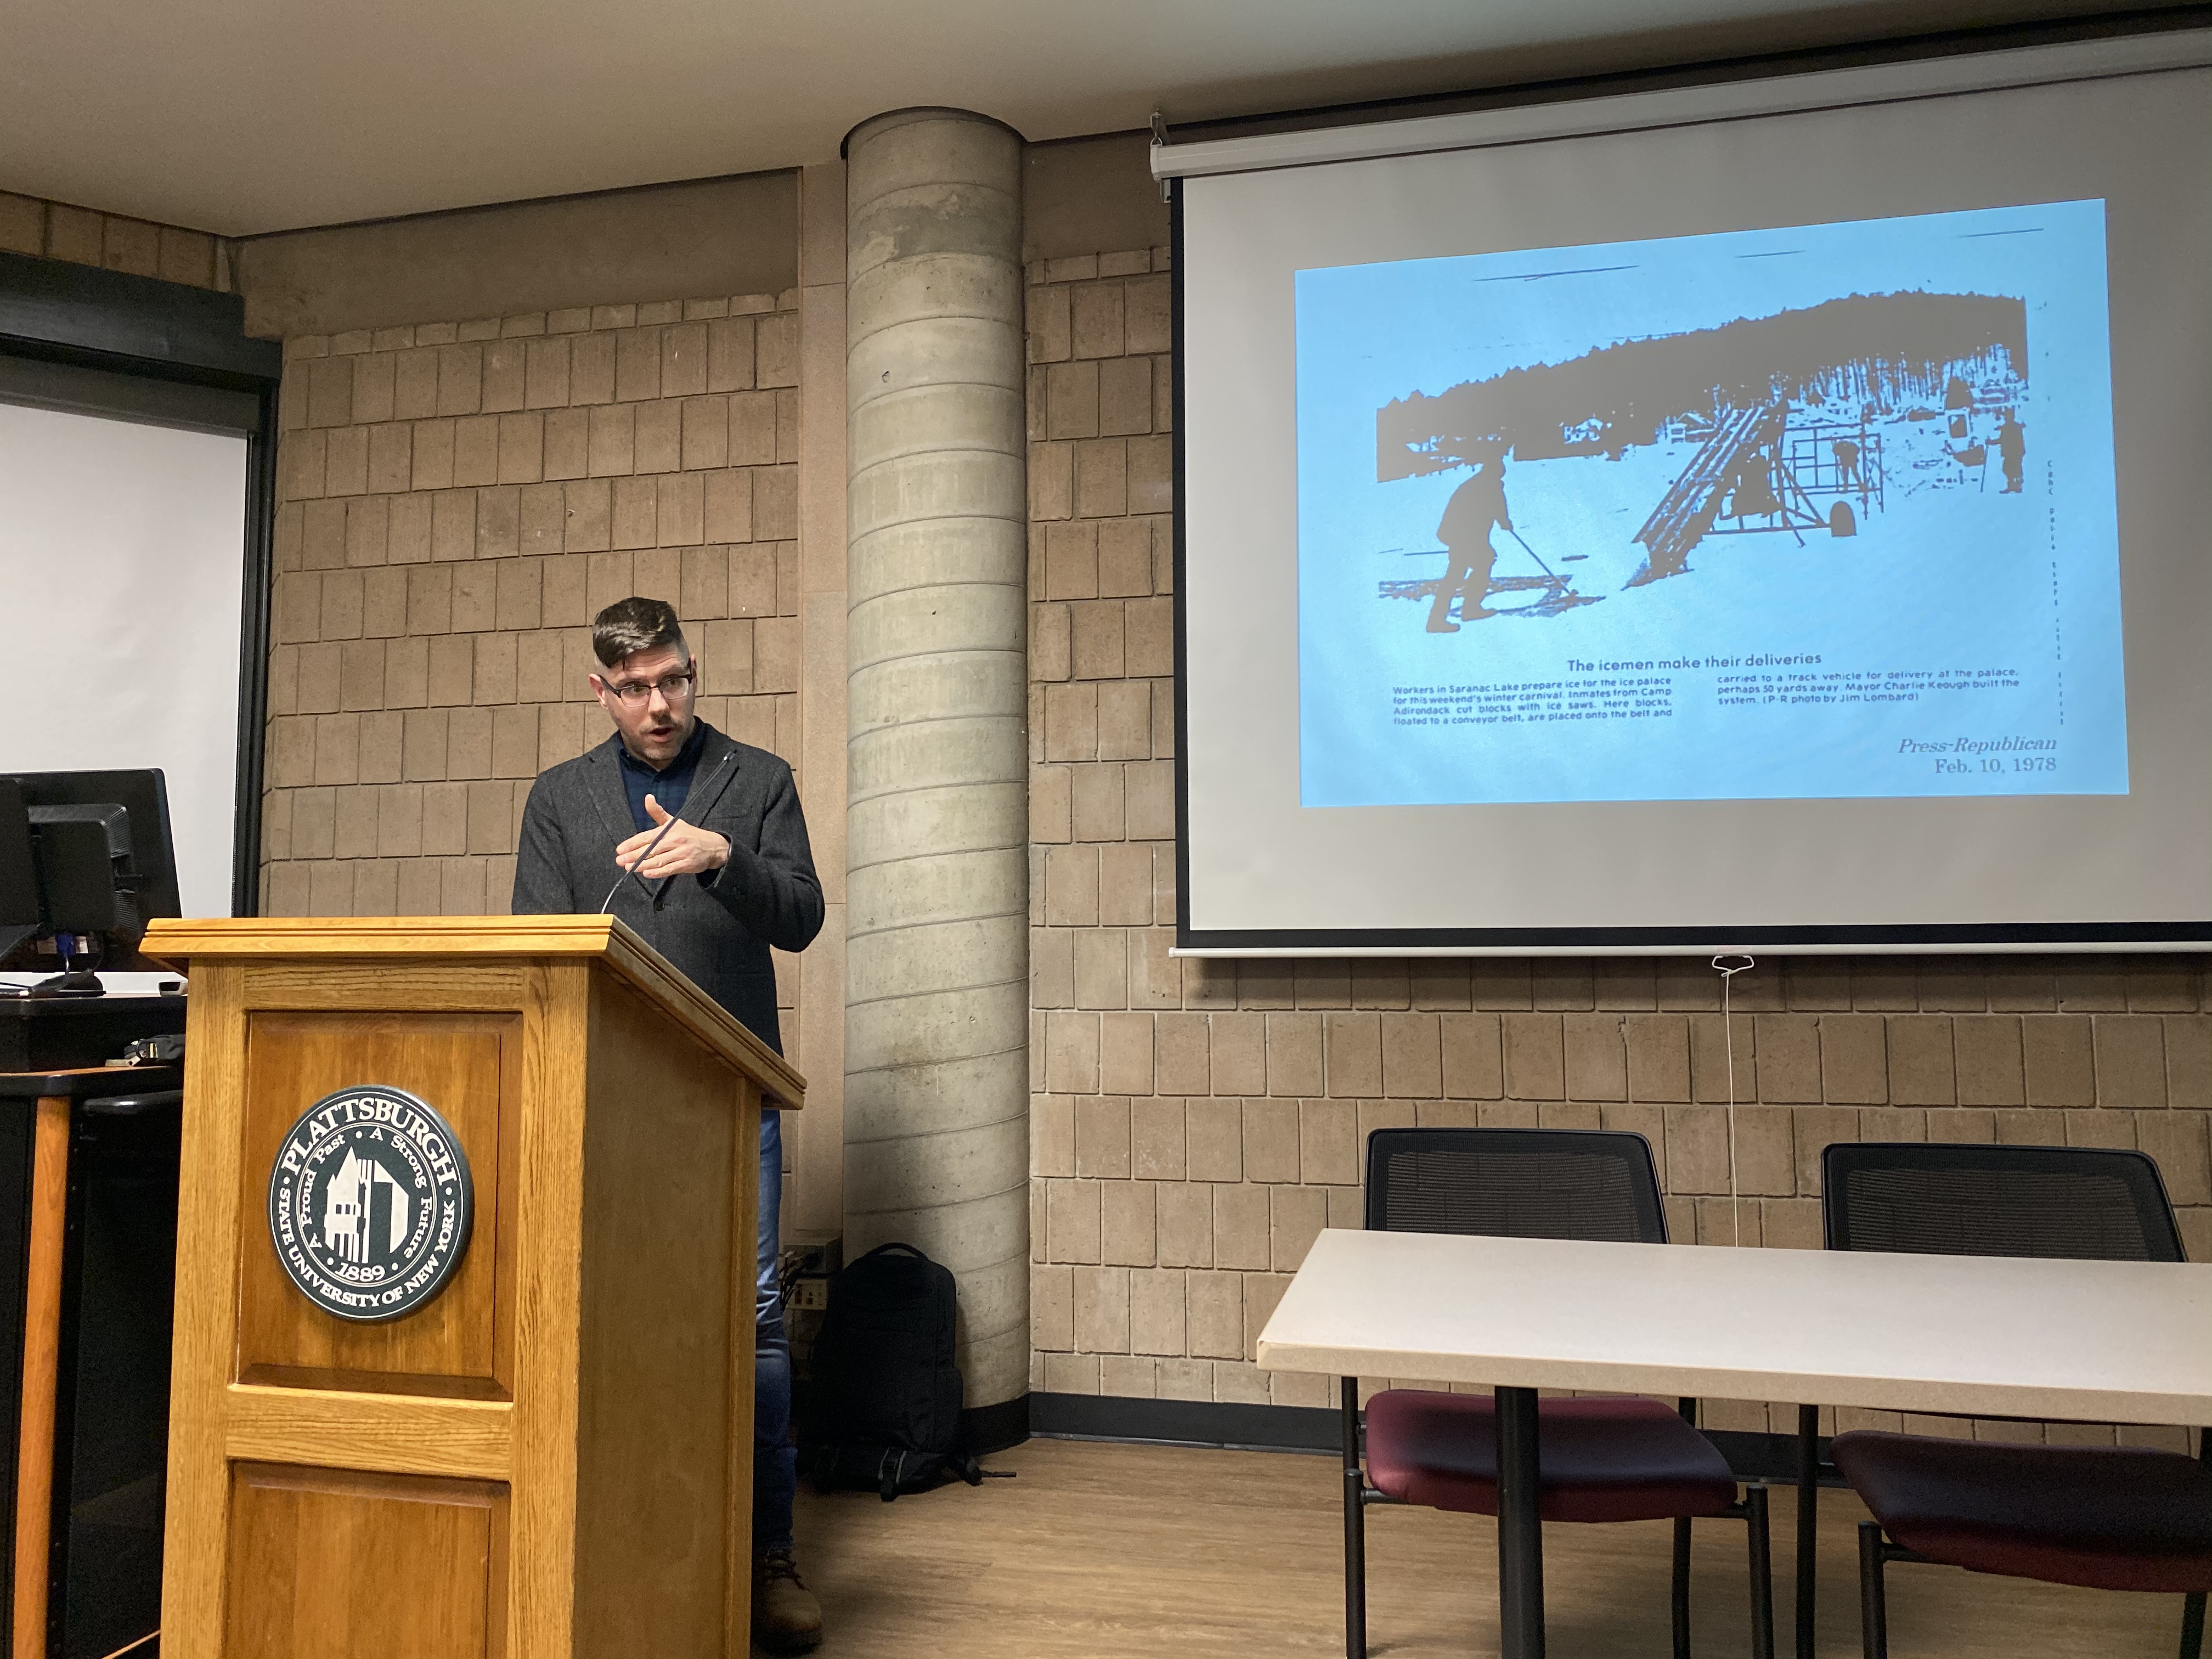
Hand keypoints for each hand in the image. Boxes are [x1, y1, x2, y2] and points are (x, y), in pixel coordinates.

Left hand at [616, 795, 730, 879]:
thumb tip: (648, 797)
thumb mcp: (673, 822)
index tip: (620, 849)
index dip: (632, 843)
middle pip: (651, 849)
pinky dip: (658, 872)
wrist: (713, 846)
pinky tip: (647, 873)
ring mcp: (681, 852)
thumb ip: (657, 812)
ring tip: (629, 868)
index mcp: (669, 830)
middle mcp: (675, 840)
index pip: (647, 836)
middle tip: (620, 860)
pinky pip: (670, 869)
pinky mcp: (686, 864)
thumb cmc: (689, 834)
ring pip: (659, 860)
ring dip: (643, 864)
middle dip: (634, 855)